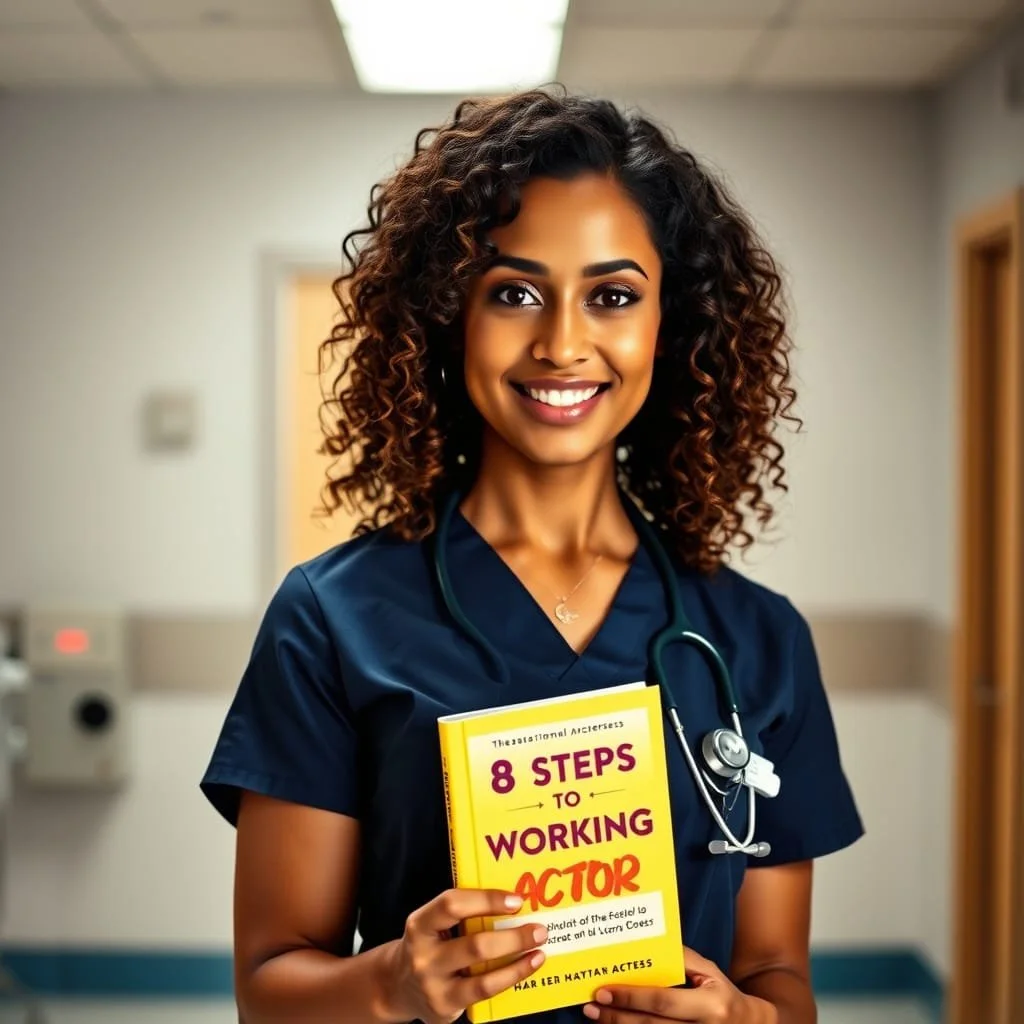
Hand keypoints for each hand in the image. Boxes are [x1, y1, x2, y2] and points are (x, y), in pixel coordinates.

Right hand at [382, 888, 546, 1023]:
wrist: (397, 986)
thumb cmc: (429, 944)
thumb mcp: (432, 924)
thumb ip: (461, 912)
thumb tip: (513, 901)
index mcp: (419, 924)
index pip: (452, 904)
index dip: (486, 900)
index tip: (517, 900)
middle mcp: (423, 955)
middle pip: (474, 944)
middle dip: (513, 936)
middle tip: (540, 928)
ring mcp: (433, 984)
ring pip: (482, 974)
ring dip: (517, 960)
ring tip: (539, 948)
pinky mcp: (444, 1007)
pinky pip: (484, 992)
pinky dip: (510, 978)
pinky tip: (528, 966)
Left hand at [582, 947, 770, 1023]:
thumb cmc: (724, 995)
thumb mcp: (710, 972)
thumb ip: (682, 959)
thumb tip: (648, 946)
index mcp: (710, 1006)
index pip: (663, 1001)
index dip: (631, 997)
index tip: (604, 990)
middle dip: (617, 1016)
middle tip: (591, 1005)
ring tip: (595, 1016)